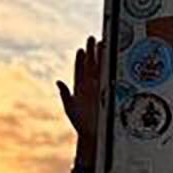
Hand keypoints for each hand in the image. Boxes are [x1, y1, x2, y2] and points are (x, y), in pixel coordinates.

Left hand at [58, 34, 103, 169]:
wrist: (94, 134)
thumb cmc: (80, 122)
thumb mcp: (71, 108)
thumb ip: (65, 95)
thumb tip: (58, 82)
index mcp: (80, 87)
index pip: (80, 70)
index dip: (80, 59)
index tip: (81, 49)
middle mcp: (90, 85)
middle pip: (91, 65)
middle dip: (92, 52)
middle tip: (93, 38)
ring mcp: (100, 87)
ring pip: (102, 69)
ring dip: (102, 57)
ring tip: (103, 43)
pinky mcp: (109, 92)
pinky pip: (111, 79)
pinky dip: (112, 70)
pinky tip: (114, 60)